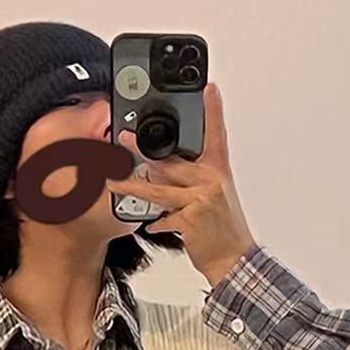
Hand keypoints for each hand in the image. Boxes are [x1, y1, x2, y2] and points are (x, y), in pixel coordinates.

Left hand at [107, 84, 255, 286]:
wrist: (233, 259)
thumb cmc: (223, 229)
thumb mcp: (214, 196)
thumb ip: (190, 180)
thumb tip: (159, 171)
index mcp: (218, 171)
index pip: (217, 136)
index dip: (214, 111)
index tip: (210, 90)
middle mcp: (210, 181)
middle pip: (171, 162)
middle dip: (143, 151)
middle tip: (124, 139)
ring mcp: (200, 200)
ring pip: (159, 188)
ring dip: (134, 185)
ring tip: (115, 180)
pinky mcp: (191, 220)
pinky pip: (164, 217)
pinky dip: (156, 222)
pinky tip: (151, 223)